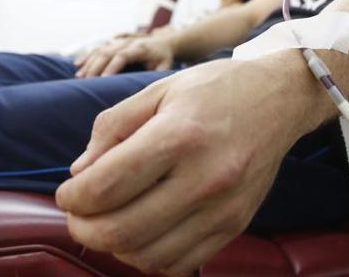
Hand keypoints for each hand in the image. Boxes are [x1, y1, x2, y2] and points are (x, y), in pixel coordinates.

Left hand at [56, 58, 315, 275]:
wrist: (280, 99)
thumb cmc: (215, 89)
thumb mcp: (159, 90)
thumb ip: (112, 128)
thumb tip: (79, 173)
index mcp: (179, 134)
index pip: (105, 186)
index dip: (72, 197)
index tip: (67, 192)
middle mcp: (204, 176)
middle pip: (121, 230)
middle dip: (83, 228)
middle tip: (78, 215)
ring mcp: (224, 207)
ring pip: (147, 256)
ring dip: (114, 247)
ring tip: (108, 223)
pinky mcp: (236, 224)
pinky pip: (180, 264)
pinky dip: (149, 258)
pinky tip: (142, 234)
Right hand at [75, 35, 173, 77]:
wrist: (164, 42)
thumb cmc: (164, 59)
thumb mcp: (165, 67)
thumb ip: (156, 77)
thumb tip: (146, 92)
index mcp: (140, 48)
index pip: (123, 56)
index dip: (111, 67)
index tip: (101, 80)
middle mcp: (128, 42)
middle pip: (107, 52)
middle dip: (95, 67)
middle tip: (85, 83)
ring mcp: (120, 41)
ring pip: (100, 50)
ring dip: (88, 62)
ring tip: (79, 77)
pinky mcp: (114, 42)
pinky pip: (98, 48)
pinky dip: (87, 56)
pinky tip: (77, 65)